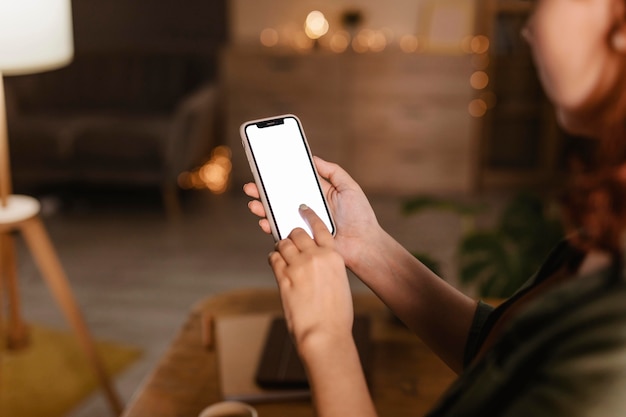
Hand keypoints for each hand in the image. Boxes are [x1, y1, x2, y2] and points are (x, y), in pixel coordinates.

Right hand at [244, 156, 380, 269]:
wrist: (364, 245)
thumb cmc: (360, 217)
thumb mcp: (349, 187)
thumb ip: (332, 171)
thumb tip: (313, 158)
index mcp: (317, 195)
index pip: (294, 183)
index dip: (280, 177)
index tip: (266, 169)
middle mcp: (307, 209)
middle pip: (281, 198)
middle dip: (264, 192)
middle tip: (251, 186)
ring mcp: (303, 224)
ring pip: (278, 214)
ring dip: (263, 208)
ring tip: (253, 203)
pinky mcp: (301, 239)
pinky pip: (282, 232)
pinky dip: (270, 226)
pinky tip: (263, 220)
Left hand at [269, 204, 353, 348]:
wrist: (324, 334)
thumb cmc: (336, 315)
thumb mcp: (340, 284)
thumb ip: (328, 268)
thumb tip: (317, 263)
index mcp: (333, 256)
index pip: (320, 227)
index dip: (309, 215)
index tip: (302, 209)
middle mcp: (315, 257)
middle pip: (297, 233)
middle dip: (291, 235)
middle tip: (289, 240)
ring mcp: (298, 266)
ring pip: (283, 244)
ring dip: (281, 246)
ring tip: (282, 253)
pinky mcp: (283, 277)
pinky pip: (274, 259)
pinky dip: (274, 259)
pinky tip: (276, 263)